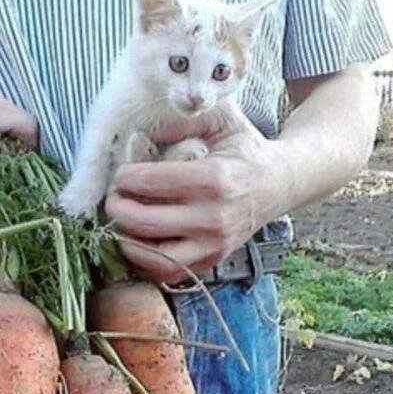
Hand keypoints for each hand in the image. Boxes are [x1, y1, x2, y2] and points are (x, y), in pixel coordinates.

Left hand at [105, 124, 290, 282]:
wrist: (279, 184)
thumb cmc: (245, 150)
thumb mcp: (221, 120)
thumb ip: (180, 122)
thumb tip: (138, 135)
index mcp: (213, 179)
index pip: (150, 182)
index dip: (124, 177)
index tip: (120, 173)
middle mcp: (213, 217)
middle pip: (144, 222)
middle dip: (117, 208)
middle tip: (113, 198)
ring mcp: (213, 245)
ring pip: (152, 257)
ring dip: (126, 240)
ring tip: (121, 222)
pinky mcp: (211, 262)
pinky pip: (166, 273)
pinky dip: (144, 261)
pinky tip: (138, 241)